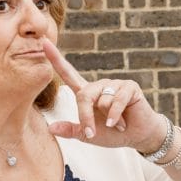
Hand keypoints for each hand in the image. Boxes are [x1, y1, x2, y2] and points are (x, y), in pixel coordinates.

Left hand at [43, 40, 165, 150]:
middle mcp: (99, 86)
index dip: (56, 59)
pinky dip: (116, 115)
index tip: (43, 44)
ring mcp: (115, 84)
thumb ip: (70, 130)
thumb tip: (51, 128)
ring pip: (102, 100)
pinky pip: (117, 100)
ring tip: (117, 124)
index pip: (68, 73)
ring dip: (108, 118)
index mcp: (87, 93)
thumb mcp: (88, 135)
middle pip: (84, 95)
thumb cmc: (112, 133)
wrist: (136, 137)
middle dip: (86, 117)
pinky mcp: (129, 87)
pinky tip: (122, 123)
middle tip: (92, 133)